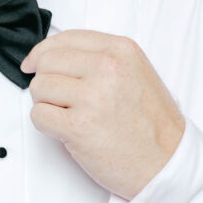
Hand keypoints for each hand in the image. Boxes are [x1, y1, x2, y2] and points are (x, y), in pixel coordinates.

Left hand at [21, 31, 184, 200]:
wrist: (168, 164)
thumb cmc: (152, 124)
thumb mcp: (136, 73)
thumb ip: (101, 58)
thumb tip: (54, 54)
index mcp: (120, 50)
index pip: (65, 38)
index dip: (43, 51)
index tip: (34, 63)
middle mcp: (107, 68)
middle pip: (47, 62)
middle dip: (46, 80)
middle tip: (59, 98)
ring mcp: (92, 97)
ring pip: (38, 88)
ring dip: (45, 103)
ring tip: (69, 115)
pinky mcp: (79, 127)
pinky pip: (38, 116)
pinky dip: (45, 124)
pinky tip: (66, 131)